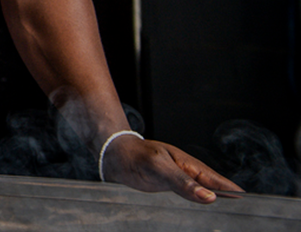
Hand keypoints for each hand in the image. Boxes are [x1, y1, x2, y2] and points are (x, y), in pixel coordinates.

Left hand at [103, 134, 242, 202]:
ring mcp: (180, 179)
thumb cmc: (137, 156)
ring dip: (217, 201)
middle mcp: (188, 172)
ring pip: (204, 193)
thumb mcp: (159, 168)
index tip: (252, 203)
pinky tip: (205, 210)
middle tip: (247, 211)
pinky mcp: (170, 185)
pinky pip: (191, 195)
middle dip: (230, 198)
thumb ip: (183, 183)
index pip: (219, 182)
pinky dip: (200, 203)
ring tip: (232, 213)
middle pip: (215, 188)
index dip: (235, 192)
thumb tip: (210, 198)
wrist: (115, 154)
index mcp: (191, 166)